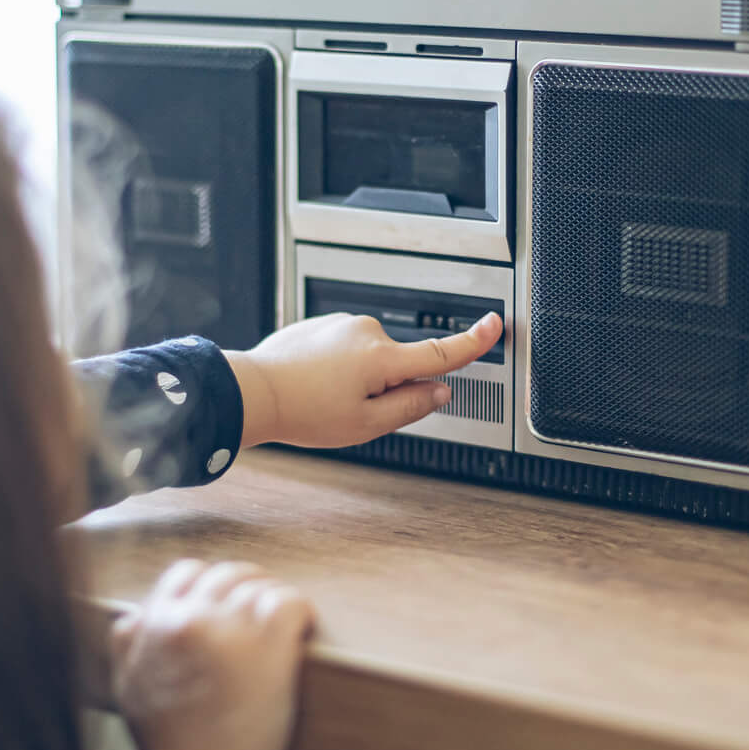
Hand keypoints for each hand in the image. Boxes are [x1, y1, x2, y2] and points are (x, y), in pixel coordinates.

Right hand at [110, 559, 314, 749]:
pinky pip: (289, 601)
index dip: (207, 585)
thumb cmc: (171, 748)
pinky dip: (300, 609)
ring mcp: (232, 630)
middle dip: (243, 588)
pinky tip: (301, 625)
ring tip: (280, 623)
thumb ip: (127, 646)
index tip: (223, 604)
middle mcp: (190, 620)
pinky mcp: (271, 646)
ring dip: (271, 600)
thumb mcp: (128, 691)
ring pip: (258, 585)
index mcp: (155, 626)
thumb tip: (133, 616)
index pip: (185, 573)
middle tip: (258, 613)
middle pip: (226, 574)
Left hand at [224, 311, 503, 447]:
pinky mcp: (323, 324)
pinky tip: (312, 384)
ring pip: (370, 358)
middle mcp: (366, 332)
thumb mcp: (365, 426)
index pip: (440, 352)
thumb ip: (410, 408)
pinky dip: (337, 369)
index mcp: (382, 358)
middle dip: (386, 387)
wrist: (253, 391)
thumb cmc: (303, 411)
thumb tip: (439, 392)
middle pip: (399, 364)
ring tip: (324, 399)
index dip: (472, 342)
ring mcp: (342, 324)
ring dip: (357, 378)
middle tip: (350, 412)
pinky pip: (346, 350)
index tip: (494, 325)